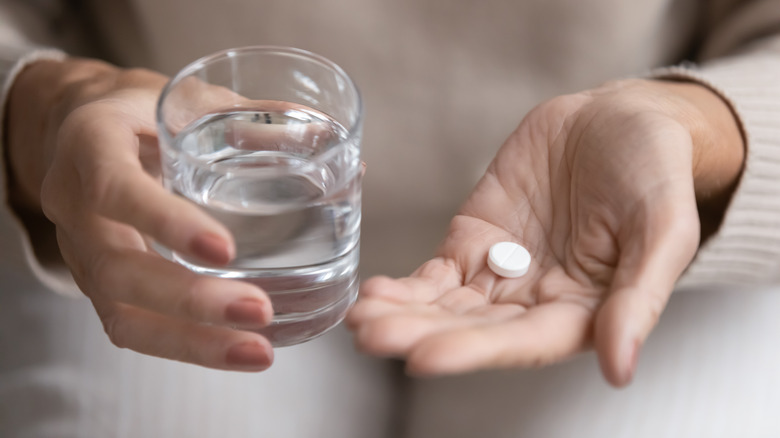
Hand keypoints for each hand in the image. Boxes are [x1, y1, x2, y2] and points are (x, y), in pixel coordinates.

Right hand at [6, 58, 274, 370]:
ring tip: (258, 352)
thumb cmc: (143, 112)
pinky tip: (237, 351)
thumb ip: (251, 115)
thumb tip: (326, 133)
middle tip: (259, 310)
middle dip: (191, 300)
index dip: (166, 223)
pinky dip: (186, 346)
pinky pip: (132, 326)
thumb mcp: (188, 97)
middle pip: (118, 271)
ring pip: (121, 314)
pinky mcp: (100, 283)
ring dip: (192, 342)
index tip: (225, 249)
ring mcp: (82, 252)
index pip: (116, 190)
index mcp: (91, 146)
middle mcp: (74, 206)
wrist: (80, 128)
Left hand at [347, 79, 743, 385]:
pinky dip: (404, 286)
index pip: (524, 342)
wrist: (618, 119)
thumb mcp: (663, 228)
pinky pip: (434, 273)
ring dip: (402, 315)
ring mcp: (500, 272)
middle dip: (421, 334)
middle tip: (374, 336)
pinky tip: (372, 293)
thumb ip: (640, 297)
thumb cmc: (654, 172)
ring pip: (445, 306)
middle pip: (473, 329)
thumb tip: (620, 368)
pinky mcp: (473, 240)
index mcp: (583, 310)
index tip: (424, 357)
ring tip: (359, 320)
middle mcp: (535, 302)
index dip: (475, 351)